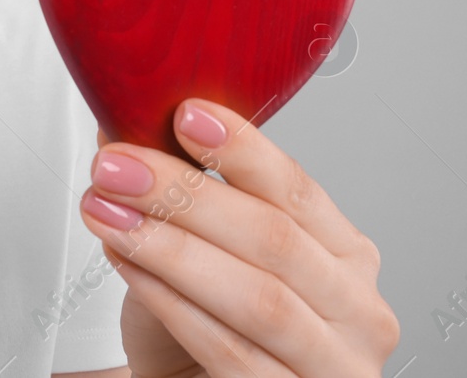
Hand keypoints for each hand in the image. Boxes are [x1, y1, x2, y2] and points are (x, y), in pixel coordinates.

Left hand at [77, 97, 399, 376]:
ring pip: (257, 298)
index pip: (298, 190)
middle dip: (185, 194)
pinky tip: (128, 265)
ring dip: (170, 247)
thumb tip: (121, 123)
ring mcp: (335, 366)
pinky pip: (229, 349)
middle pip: (275, 240)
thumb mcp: (200, 251)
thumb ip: (178, 193)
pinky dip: (170, 301)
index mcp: (345, 255)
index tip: (185, 114)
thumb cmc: (207, 326)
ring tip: (109, 212)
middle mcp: (357, 311)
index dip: (243, 150)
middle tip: (117, 166)